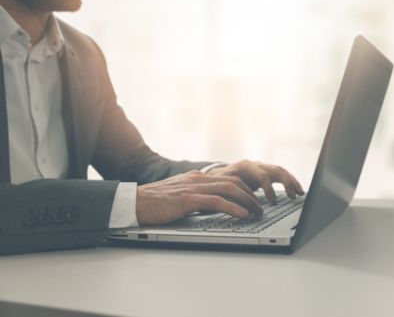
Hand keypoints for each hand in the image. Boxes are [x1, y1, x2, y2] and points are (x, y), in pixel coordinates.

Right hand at [135, 171, 263, 224]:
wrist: (133, 202)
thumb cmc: (153, 202)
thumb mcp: (179, 196)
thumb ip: (195, 198)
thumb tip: (210, 207)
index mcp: (196, 178)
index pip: (228, 179)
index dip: (244, 189)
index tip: (254, 199)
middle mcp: (198, 179)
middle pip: (234, 182)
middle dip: (251, 195)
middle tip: (260, 208)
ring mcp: (193, 188)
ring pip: (229, 190)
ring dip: (247, 201)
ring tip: (256, 213)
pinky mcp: (188, 200)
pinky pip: (217, 202)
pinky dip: (233, 207)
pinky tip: (242, 215)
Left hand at [206, 160, 304, 201]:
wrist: (217, 173)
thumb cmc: (218, 181)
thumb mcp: (220, 185)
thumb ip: (229, 191)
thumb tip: (239, 203)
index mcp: (246, 166)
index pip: (262, 175)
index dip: (269, 188)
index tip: (272, 202)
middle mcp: (256, 164)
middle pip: (276, 170)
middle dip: (287, 183)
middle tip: (293, 196)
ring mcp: (262, 168)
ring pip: (282, 172)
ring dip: (292, 182)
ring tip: (300, 194)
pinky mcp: (266, 173)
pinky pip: (282, 176)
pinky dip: (290, 183)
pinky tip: (297, 193)